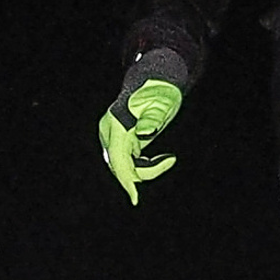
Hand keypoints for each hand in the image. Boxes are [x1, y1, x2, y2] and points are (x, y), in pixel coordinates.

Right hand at [99, 62, 185, 204]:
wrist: (157, 82)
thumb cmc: (159, 91)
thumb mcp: (161, 103)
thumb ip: (153, 118)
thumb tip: (145, 133)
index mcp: (116, 124)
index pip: (117, 157)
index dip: (125, 179)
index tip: (135, 198)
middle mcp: (111, 132)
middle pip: (121, 166)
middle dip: (143, 172)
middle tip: (169, 160)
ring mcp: (115, 138)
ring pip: (125, 166)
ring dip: (146, 169)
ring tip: (168, 158)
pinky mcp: (123, 142)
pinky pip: (130, 162)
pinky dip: (145, 165)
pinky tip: (163, 159)